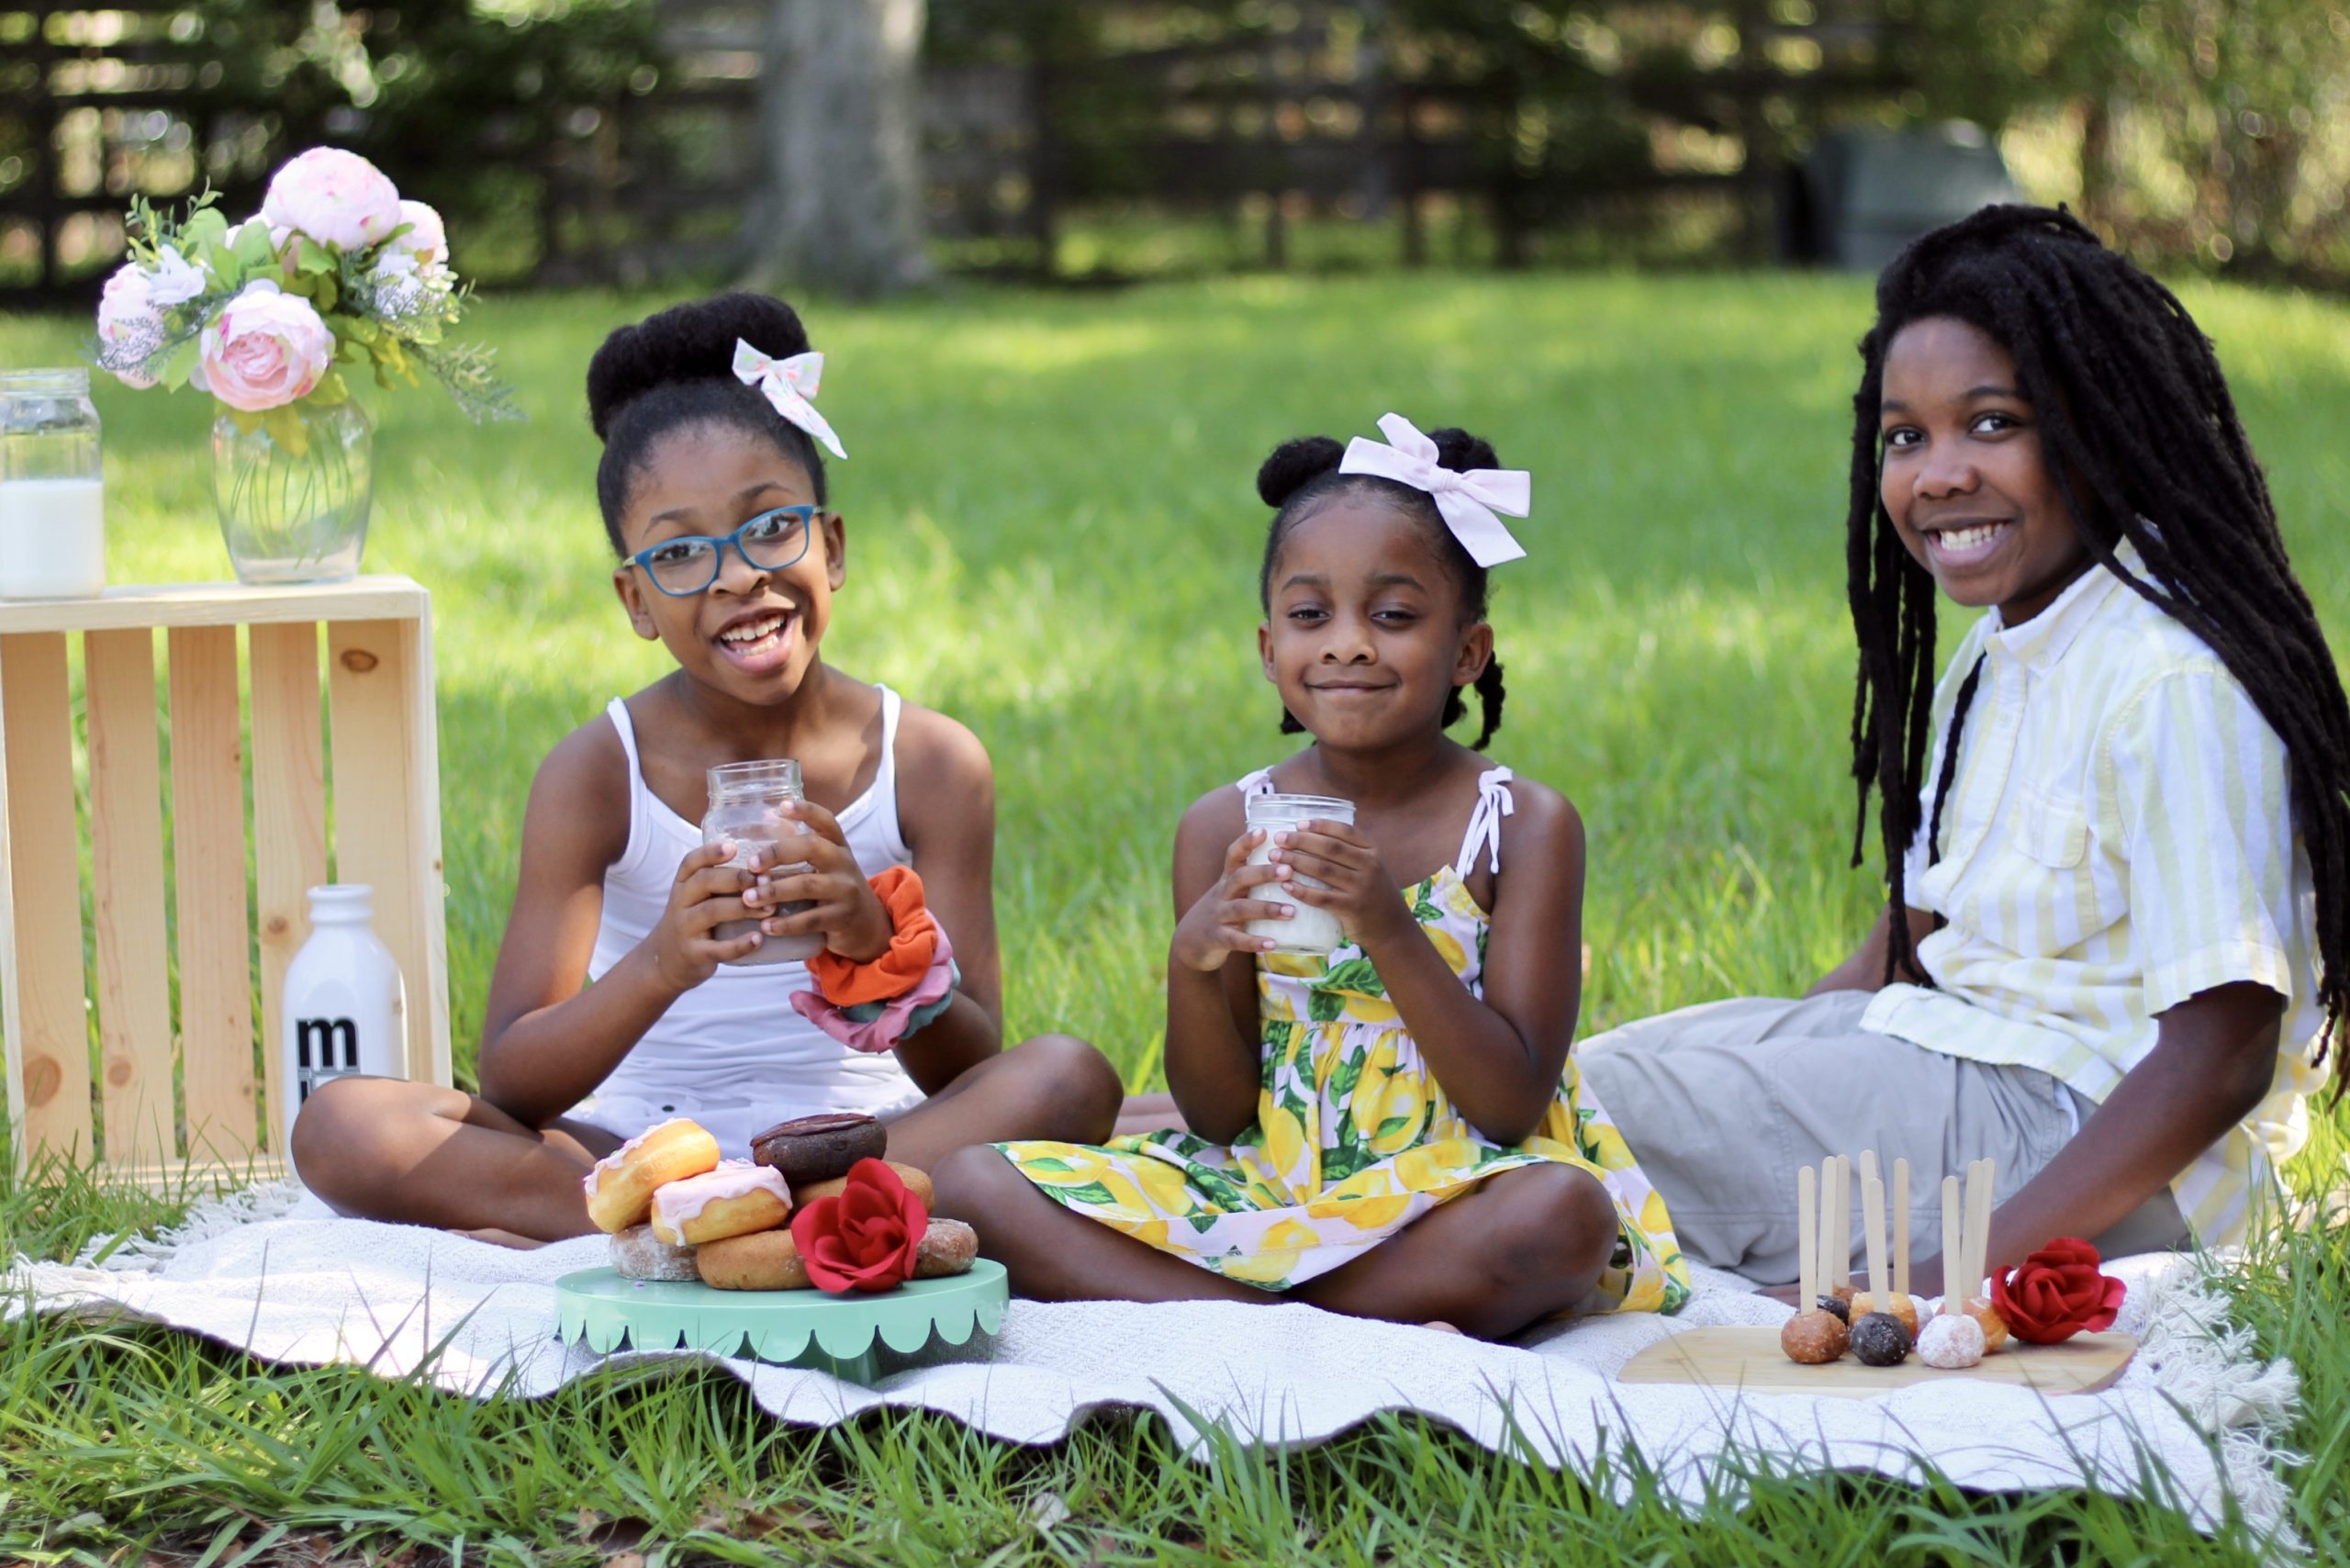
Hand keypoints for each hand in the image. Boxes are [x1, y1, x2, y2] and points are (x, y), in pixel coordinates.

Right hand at [648, 840, 763, 990]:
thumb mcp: (696, 898)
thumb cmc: (694, 922)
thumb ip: (721, 881)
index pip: (691, 862)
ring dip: (743, 908)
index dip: (710, 853)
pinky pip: (717, 949)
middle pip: (704, 881)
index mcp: (683, 885)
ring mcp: (685, 928)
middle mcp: (680, 903)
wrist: (665, 962)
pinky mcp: (693, 954)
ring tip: (770, 908)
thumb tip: (765, 864)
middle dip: (736, 878)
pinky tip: (758, 939)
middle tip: (765, 880)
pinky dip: (739, 945)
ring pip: (711, 911)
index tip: (733, 848)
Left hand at [740, 800, 892, 960]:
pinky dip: (786, 924)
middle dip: (778, 853)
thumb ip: (798, 842)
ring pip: (807, 885)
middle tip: (752, 865)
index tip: (782, 806)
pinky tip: (766, 926)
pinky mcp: (842, 917)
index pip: (826, 821)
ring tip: (749, 898)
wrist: (867, 925)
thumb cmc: (836, 888)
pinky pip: (810, 919)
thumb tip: (767, 816)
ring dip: (774, 891)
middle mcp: (844, 863)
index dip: (806, 810)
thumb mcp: (826, 863)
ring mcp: (845, 890)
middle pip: (813, 847)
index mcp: (838, 846)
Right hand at [1170, 828, 1296, 972]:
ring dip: (1266, 908)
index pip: (1233, 856)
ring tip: (1291, 911)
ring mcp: (1218, 916)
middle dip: (1263, 873)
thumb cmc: (1222, 913)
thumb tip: (1291, 863)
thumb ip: (1252, 880)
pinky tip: (1274, 943)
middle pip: (1240, 878)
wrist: (1190, 943)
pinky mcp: (1217, 939)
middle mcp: (1221, 895)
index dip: (1246, 842)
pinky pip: (1236, 940)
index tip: (1264, 831)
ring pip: (1241, 908)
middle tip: (1288, 870)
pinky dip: (1254, 942)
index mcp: (1226, 881)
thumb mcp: (1231, 893)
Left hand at [1268, 819, 1413, 950]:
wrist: (1392, 927)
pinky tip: (1286, 886)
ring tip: (1276, 858)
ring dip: (1296, 861)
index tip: (1299, 823)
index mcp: (1372, 851)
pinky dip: (1302, 891)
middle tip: (1279, 839)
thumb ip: (1349, 854)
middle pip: (1330, 848)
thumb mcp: (1370, 868)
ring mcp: (1361, 887)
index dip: (1320, 825)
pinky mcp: (1352, 908)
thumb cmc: (1372, 894)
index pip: (1345, 831)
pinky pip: (1323, 897)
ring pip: (1323, 870)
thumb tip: (1310, 837)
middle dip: (1301, 841)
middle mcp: (1369, 866)